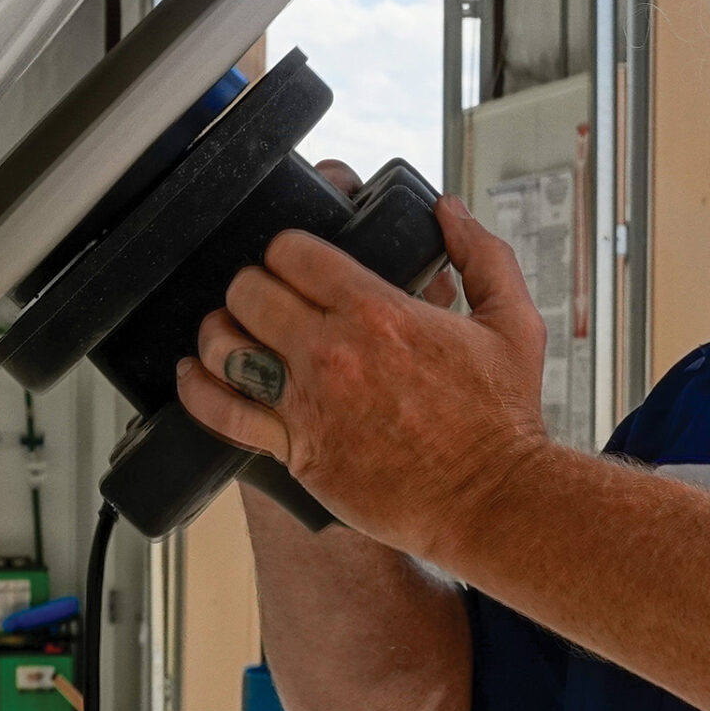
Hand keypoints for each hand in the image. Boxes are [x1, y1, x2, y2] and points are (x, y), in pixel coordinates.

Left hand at [175, 159, 551, 560]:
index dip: (287, 250)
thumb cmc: (502, 418)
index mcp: (378, 311)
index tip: (295, 261)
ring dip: (221, 333)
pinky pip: (223, 413)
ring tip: (231, 332)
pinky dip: (198, 390)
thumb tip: (448, 212)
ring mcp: (307, 403)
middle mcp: (332, 352)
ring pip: (224, 347)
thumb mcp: (513, 322)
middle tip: (266, 297)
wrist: (492, 498)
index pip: (292, 253)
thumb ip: (482, 255)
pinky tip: (196, 376)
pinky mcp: (296, 451)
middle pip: (248, 292)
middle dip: (253, 286)